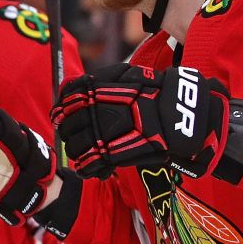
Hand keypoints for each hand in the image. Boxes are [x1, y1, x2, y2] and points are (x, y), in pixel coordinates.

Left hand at [53, 63, 232, 179]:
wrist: (179, 114)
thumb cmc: (156, 93)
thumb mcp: (127, 75)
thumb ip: (100, 80)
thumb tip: (71, 87)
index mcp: (95, 90)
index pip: (65, 101)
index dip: (64, 110)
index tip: (66, 115)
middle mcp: (93, 112)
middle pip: (67, 126)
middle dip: (70, 132)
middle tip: (78, 136)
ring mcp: (102, 134)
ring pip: (74, 146)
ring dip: (78, 151)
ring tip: (87, 152)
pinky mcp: (112, 155)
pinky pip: (88, 166)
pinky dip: (87, 169)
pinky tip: (93, 168)